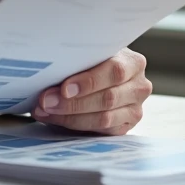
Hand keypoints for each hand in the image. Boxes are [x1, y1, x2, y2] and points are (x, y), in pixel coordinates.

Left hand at [31, 48, 150, 134]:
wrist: (104, 74)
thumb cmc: (93, 60)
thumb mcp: (90, 54)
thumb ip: (79, 60)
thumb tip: (49, 71)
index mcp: (133, 62)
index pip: (114, 72)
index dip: (88, 82)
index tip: (64, 88)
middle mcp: (139, 86)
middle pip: (107, 99)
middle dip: (73, 103)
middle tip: (46, 101)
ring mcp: (135, 109)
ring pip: (103, 118)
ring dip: (70, 116)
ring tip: (46, 111)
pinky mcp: (125, 126)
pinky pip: (101, 131)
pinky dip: (75, 125)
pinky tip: (55, 118)